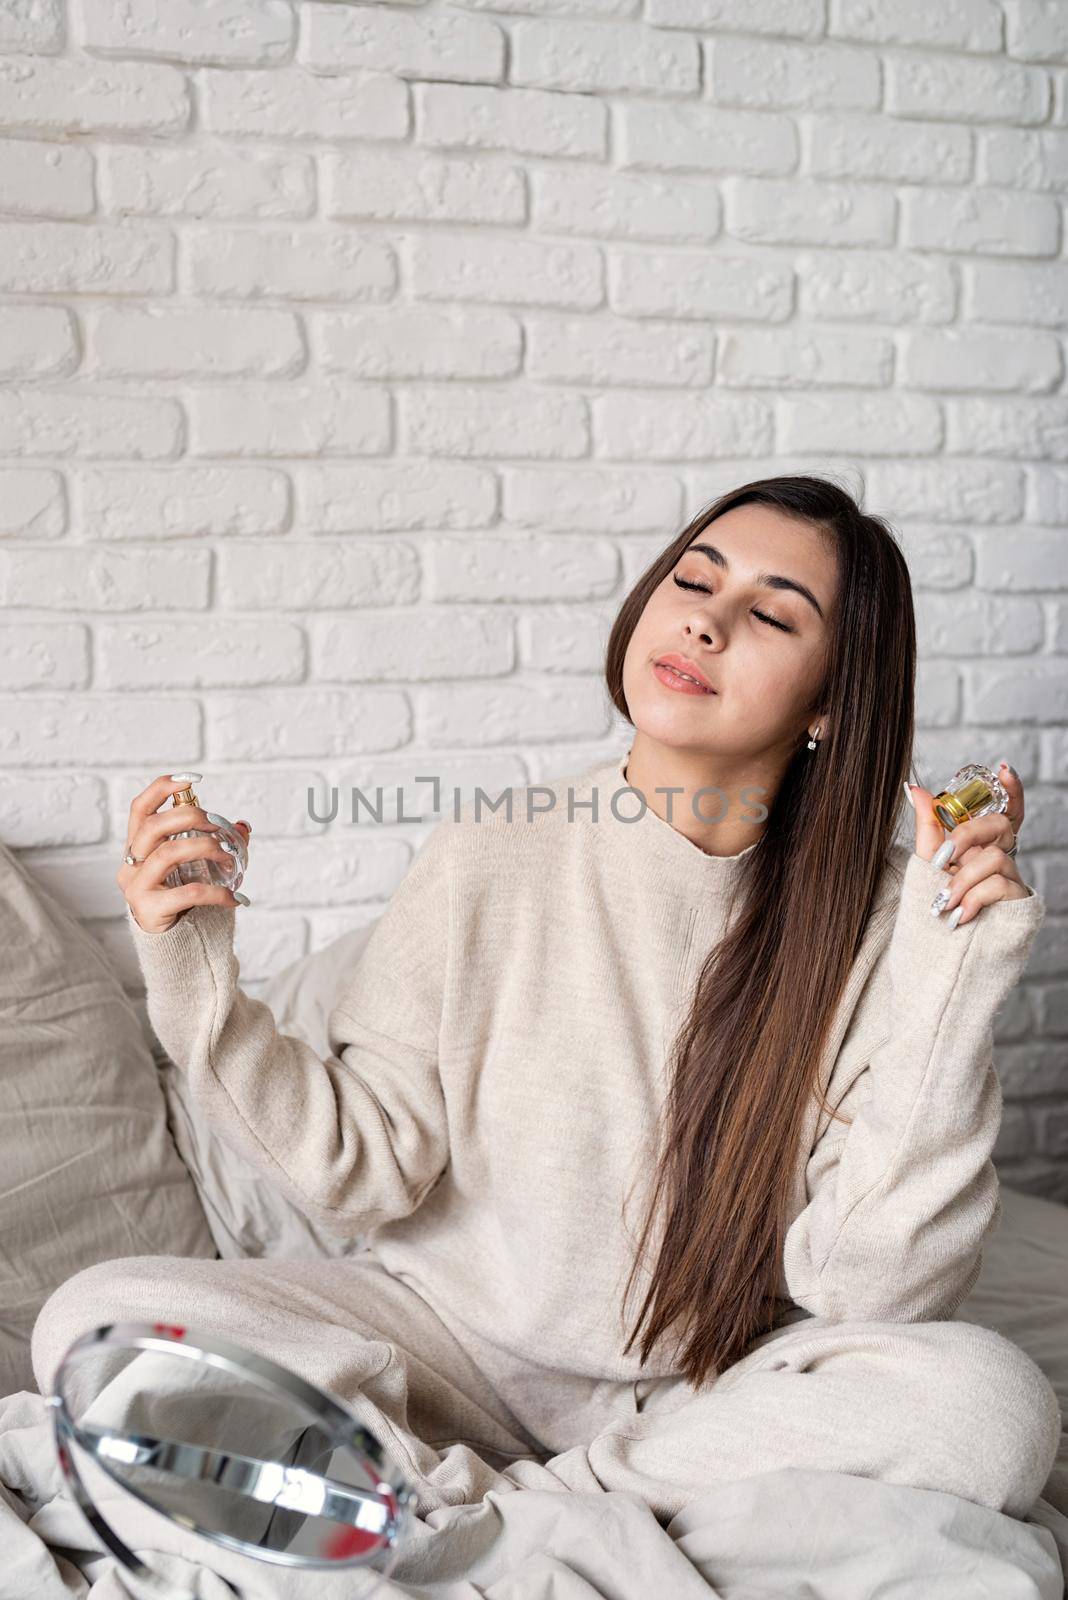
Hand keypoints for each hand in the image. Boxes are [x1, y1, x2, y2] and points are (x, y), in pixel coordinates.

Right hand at [117, 774, 251, 933]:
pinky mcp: (149, 910)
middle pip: (152, 827)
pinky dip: (217, 892)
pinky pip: (188, 893)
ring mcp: (136, 887)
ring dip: (205, 848)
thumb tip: (243, 826)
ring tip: (230, 859)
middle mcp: (131, 864)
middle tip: (218, 825)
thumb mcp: (196, 867)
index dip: (160, 789)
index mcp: (138, 847)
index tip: (190, 779)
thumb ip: (217, 844)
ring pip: (167, 854)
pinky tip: (235, 898)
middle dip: (190, 817)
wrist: (172, 944)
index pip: (140, 809)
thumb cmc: (182, 898)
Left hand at [909, 761, 1028, 927]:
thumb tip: (915, 786)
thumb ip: (927, 824)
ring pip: (994, 857)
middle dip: (968, 836)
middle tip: (943, 857)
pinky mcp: (1018, 901)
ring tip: (944, 902)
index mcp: (981, 844)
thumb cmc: (937, 902)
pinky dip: (973, 899)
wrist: (940, 949)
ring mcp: (1012, 878)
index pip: (1005, 810)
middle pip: (1000, 825)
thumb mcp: (927, 861)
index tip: (1005, 768)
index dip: (1011, 789)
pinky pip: (999, 884)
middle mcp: (1001, 856)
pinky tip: (960, 915)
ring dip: (962, 879)